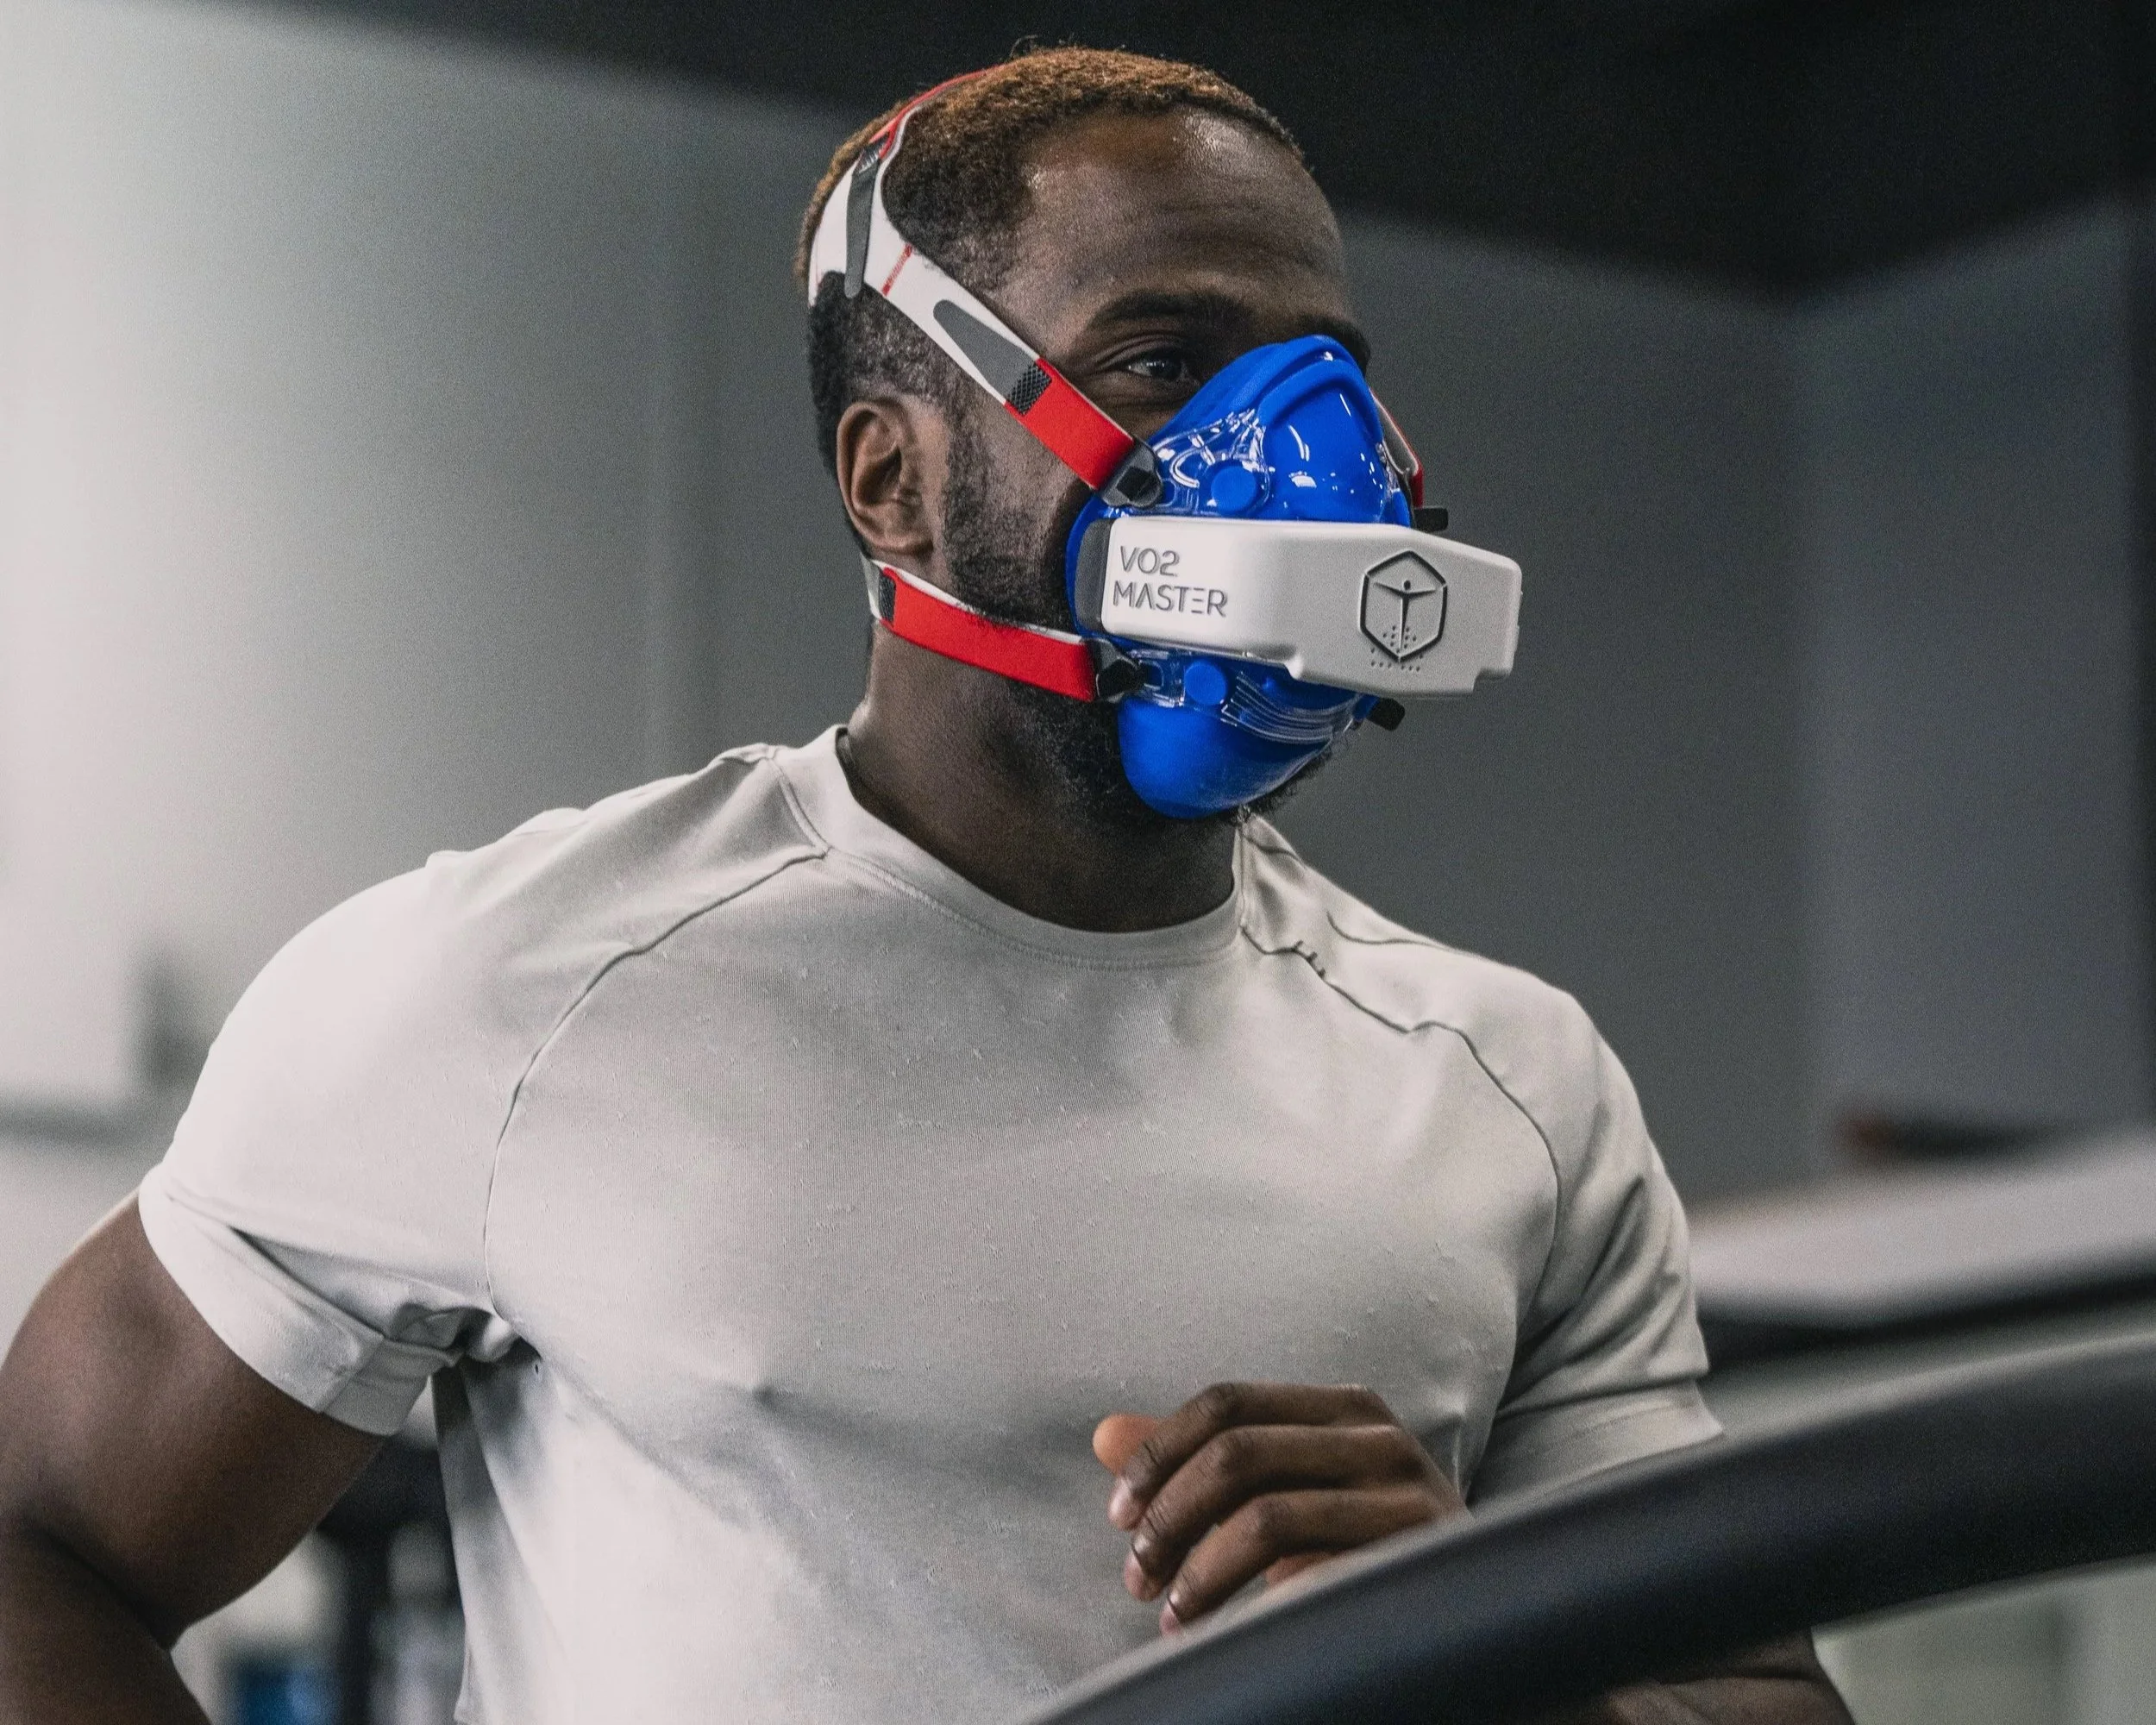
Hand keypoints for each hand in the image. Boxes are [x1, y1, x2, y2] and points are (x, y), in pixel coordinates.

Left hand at [1092, 1382, 1465, 1633]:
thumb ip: (1202, 1462)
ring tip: (1174, 1618)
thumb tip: (1104, 1435)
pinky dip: (1254, 1611)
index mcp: (1349, 1408)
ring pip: (1267, 1519)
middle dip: (1168, 1519)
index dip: (1159, 1453)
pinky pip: (1313, 1582)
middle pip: (1237, 1455)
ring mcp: (1409, 1504)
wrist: (1474, 1618)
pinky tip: (1229, 1640)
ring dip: (1199, 1574)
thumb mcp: (1289, 1491)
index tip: (1117, 1515)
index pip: (1228, 1401)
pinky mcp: (1415, 1569)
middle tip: (1137, 1578)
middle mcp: (1384, 1441)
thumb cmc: (1363, 1547)